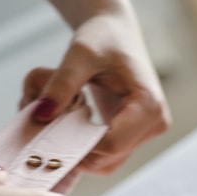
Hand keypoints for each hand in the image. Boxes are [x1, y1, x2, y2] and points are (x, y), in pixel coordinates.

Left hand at [21, 11, 170, 175]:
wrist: (116, 32)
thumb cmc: (103, 37)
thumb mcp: (79, 54)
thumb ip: (60, 84)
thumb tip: (41, 114)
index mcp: (148, 105)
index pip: (112, 145)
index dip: (77, 145)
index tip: (47, 131)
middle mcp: (155, 123)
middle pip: (109, 158)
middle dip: (75, 146)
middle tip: (49, 123)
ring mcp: (148, 132)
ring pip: (108, 163)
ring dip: (80, 150)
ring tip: (61, 121)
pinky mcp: (137, 135)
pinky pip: (109, 156)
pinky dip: (86, 148)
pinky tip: (71, 126)